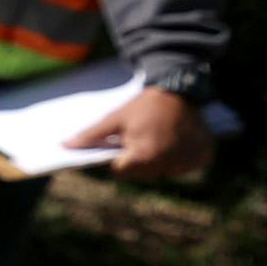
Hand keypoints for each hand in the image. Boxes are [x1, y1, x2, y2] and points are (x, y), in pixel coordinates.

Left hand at [95, 83, 213, 180]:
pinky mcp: (202, 158)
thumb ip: (91, 135)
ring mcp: (187, 162)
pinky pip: (183, 167)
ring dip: (158, 160)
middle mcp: (167, 164)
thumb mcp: (115, 119)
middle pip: (142, 174)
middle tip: (142, 137)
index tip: (123, 142)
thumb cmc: (143, 106)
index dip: (118, 158)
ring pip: (163, 172)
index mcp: (143, 156)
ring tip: (159, 137)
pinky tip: (175, 140)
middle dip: (136, 160)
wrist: (181, 91)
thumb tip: (65, 146)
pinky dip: (178, 158)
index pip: (120, 171)